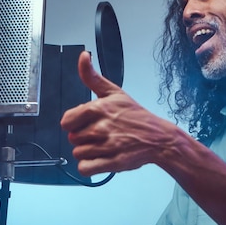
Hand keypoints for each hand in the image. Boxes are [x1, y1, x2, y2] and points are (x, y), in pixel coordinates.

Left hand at [61, 52, 174, 175]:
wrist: (159, 138)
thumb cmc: (136, 116)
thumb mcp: (114, 92)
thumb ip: (92, 77)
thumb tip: (83, 55)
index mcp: (98, 109)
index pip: (66, 121)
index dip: (74, 124)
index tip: (87, 123)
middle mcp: (101, 127)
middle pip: (72, 139)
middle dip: (83, 138)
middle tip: (101, 135)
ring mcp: (107, 146)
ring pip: (78, 154)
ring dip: (88, 152)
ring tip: (104, 146)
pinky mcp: (112, 163)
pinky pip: (85, 168)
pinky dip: (89, 166)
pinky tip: (101, 159)